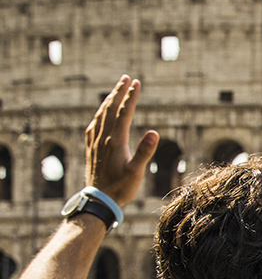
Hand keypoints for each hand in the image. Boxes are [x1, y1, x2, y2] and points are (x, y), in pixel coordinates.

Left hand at [85, 75, 158, 205]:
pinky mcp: (91, 149)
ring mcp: (95, 143)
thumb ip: (144, 151)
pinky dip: (99, 115)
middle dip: (118, 92)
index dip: (131, 97)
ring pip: (101, 115)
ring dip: (108, 101)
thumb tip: (154, 132)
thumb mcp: (136, 172)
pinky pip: (94, 126)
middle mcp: (103, 138)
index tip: (136, 83)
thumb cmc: (120, 188)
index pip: (124, 112)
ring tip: (115, 91)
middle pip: (110, 109)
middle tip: (126, 79)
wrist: (99, 200)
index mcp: (116, 141)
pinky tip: (99, 115)